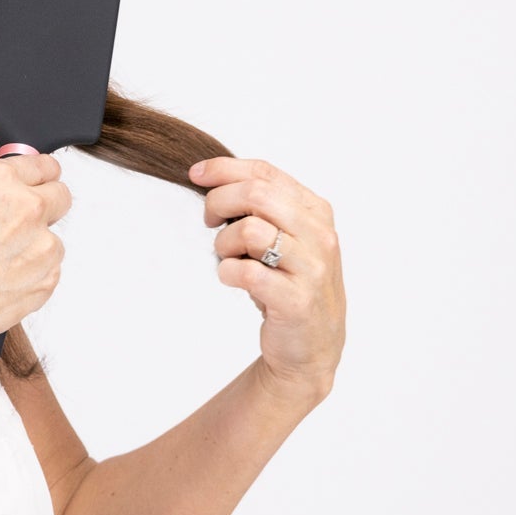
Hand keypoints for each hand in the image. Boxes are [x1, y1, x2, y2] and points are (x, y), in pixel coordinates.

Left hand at [190, 155, 344, 407]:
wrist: (312, 346)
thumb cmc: (289, 285)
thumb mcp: (283, 237)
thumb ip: (259, 207)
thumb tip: (209, 175)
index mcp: (316, 211)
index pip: (265, 172)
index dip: (224, 168)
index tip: (195, 174)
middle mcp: (320, 235)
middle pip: (255, 194)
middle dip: (218, 202)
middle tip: (209, 222)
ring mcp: (312, 268)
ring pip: (250, 230)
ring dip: (224, 243)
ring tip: (228, 258)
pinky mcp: (297, 300)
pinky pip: (246, 272)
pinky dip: (228, 272)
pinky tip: (232, 278)